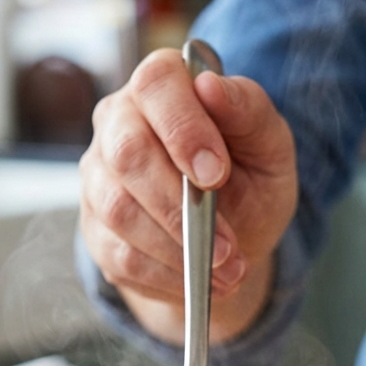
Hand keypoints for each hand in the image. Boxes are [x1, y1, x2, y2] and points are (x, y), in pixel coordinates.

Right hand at [79, 48, 297, 343]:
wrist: (233, 238)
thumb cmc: (250, 178)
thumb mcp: (269, 145)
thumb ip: (248, 111)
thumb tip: (211, 86)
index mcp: (162, 87)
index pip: (155, 84)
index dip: (183, 128)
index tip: (217, 174)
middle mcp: (118, 123)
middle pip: (127, 153)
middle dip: (180, 205)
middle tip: (226, 244)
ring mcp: (99, 177)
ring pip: (119, 210)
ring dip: (177, 249)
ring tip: (226, 269)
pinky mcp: (96, 229)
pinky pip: (120, 256)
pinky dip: (166, 275)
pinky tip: (198, 281)